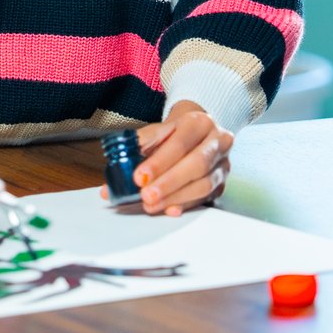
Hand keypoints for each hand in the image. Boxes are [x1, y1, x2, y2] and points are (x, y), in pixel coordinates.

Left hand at [117, 104, 232, 216]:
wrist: (197, 131)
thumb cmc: (174, 133)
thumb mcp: (156, 132)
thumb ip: (134, 151)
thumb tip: (110, 184)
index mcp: (199, 122)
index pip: (180, 143)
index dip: (159, 162)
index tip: (139, 176)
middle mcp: (217, 141)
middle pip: (196, 164)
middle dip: (169, 182)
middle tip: (146, 195)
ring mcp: (223, 164)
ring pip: (204, 184)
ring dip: (175, 197)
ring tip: (152, 204)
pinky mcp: (222, 183)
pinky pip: (206, 198)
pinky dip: (186, 205)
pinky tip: (169, 209)